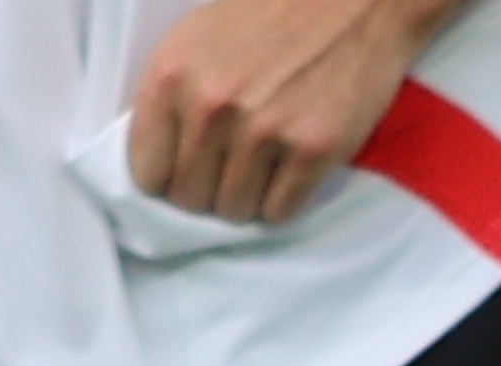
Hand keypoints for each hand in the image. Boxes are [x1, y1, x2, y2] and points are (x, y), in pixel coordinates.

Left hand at [126, 0, 433, 225]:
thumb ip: (174, 94)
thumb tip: (163, 157)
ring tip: (264, 165)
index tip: (186, 172)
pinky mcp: (312, 151)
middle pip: (189, 198)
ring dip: (248, 198)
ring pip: (235, 210)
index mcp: (172, 74)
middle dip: (208, 191)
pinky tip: (291, 168)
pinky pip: (280, 210)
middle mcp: (211, 107)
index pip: (147, 171)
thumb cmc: (274, 15)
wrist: (353, 1)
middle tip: (231, 168)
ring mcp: (263, 132)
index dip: (168, 177)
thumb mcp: (199, 38)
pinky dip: (284, 200)